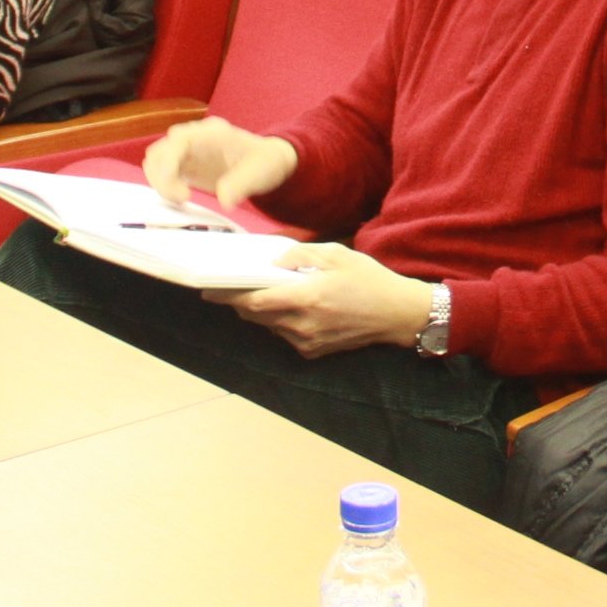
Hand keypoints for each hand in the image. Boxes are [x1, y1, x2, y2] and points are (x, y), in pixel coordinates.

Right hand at [144, 116, 295, 211]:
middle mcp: (194, 137)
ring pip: (155, 161)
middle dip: (162, 179)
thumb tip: (224, 200)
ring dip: (161, 183)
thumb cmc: (265, 162)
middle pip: (159, 151)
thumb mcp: (260, 172)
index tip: (184, 195)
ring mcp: (187, 150)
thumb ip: (242, 184)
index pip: (176, 141)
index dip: (170, 166)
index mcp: (211, 133)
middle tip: (183, 199)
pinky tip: (182, 197)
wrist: (268, 162)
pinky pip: (161, 171)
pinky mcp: (185, 164)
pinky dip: (164, 186)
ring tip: (183, 199)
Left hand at [210, 242, 430, 356]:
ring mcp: (308, 342)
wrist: (398, 314)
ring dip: (263, 311)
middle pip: (256, 316)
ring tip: (268, 293)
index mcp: (306, 298)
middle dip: (242, 302)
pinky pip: (286, 335)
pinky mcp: (314, 352)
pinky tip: (294, 308)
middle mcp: (302, 325)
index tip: (209, 291)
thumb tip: (273, 261)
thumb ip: (300, 256)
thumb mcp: (336, 254)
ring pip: (270, 327)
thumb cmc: (369, 280)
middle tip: (233, 287)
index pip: (255, 301)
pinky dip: (282, 322)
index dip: (228, 296)